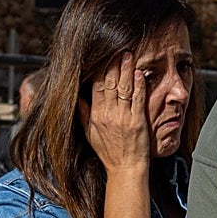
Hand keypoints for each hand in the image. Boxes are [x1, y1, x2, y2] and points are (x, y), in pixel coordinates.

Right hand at [84, 52, 150, 175]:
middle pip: (110, 84)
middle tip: (117, 49)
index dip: (100, 70)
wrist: (125, 168)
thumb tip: (76, 97)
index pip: (97, 87)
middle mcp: (108, 114)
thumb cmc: (108, 152)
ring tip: (128, 55)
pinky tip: (140, 73)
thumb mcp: (89, 133)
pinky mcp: (138, 122)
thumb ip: (82, 114)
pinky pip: (138, 100)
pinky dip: (139, 85)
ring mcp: (123, 118)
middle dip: (113, 65)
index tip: (103, 57)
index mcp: (95, 115)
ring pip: (124, 89)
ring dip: (126, 70)